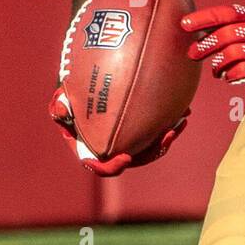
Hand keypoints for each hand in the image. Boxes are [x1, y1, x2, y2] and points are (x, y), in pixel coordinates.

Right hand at [49, 86, 186, 175]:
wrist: (96, 78)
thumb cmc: (75, 90)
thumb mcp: (63, 97)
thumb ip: (59, 105)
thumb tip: (61, 109)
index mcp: (91, 149)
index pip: (101, 166)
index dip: (112, 166)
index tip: (125, 157)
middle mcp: (113, 148)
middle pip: (136, 158)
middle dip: (154, 149)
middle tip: (168, 134)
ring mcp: (130, 139)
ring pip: (151, 146)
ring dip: (167, 136)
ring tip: (181, 120)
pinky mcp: (144, 129)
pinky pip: (159, 131)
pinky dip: (171, 122)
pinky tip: (185, 110)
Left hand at [181, 3, 244, 90]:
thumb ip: (231, 27)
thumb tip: (197, 31)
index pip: (227, 13)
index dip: (204, 18)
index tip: (184, 24)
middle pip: (227, 35)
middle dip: (205, 45)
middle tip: (193, 54)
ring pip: (232, 54)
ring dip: (217, 64)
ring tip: (214, 70)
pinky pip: (242, 71)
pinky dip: (230, 74)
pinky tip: (228, 76)